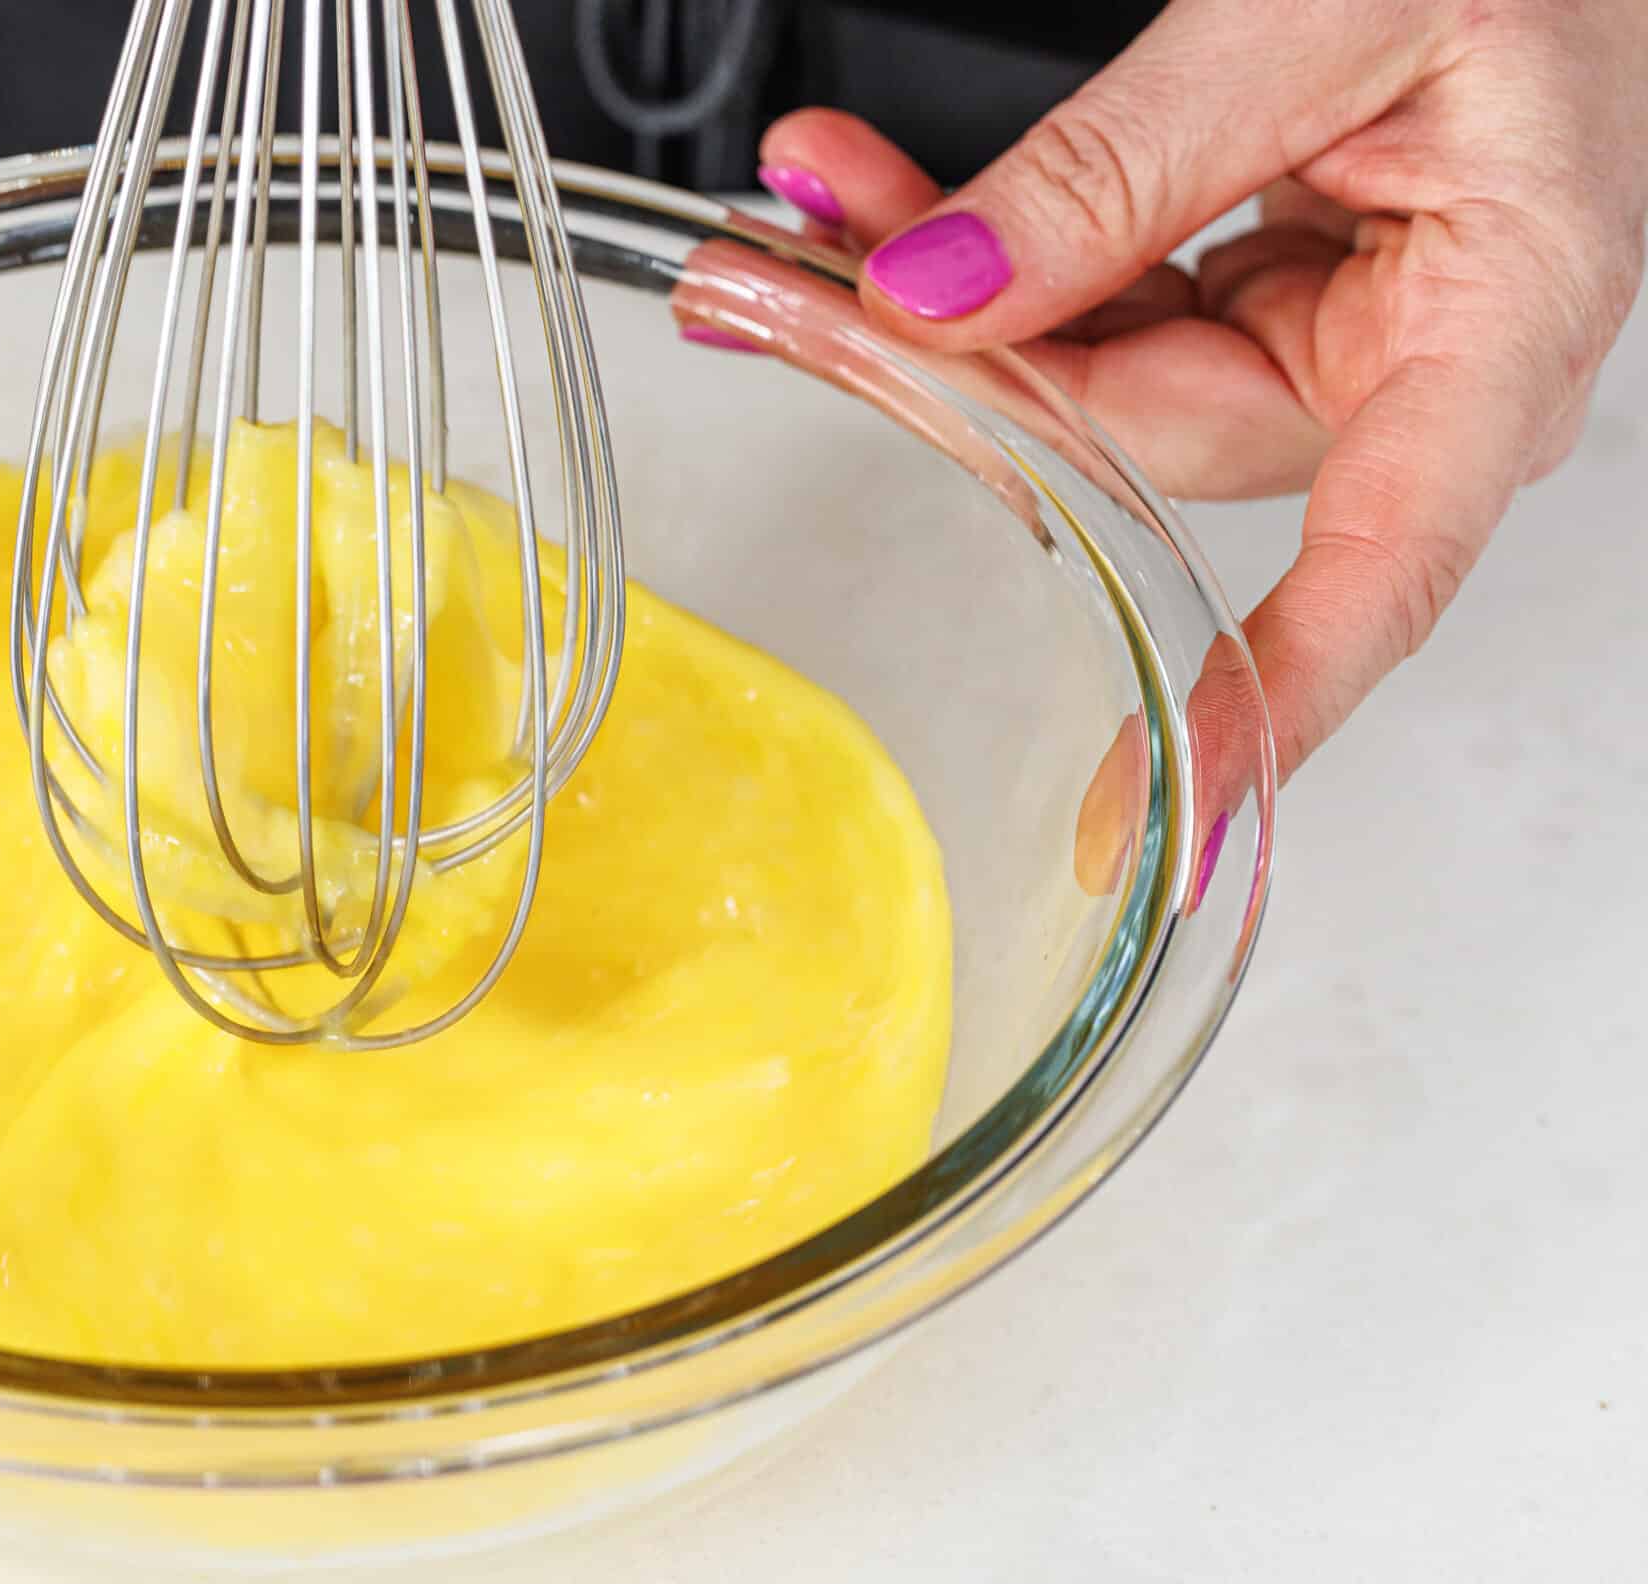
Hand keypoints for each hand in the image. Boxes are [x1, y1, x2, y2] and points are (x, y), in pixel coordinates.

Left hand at [730, 0, 1647, 783]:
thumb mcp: (1319, 18)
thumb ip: (1124, 164)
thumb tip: (940, 295)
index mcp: (1499, 330)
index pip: (1377, 575)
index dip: (1252, 702)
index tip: (1136, 809)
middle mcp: (1419, 369)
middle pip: (1142, 443)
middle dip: (955, 364)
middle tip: (781, 287)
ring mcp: (1334, 338)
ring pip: (1090, 381)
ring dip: (937, 292)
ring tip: (806, 211)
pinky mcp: (1265, 299)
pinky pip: (1099, 309)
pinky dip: (984, 253)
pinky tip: (873, 211)